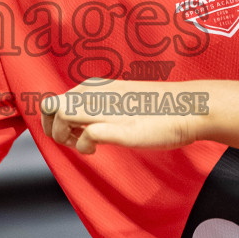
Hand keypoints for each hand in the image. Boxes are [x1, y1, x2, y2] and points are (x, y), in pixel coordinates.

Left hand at [38, 79, 204, 154]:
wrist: (189, 108)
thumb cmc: (158, 109)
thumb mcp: (120, 103)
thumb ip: (98, 107)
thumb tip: (77, 123)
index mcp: (94, 87)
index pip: (53, 100)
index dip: (52, 121)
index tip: (68, 134)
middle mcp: (96, 93)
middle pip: (50, 106)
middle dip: (52, 129)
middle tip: (71, 141)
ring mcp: (107, 108)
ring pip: (62, 115)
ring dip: (64, 135)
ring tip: (83, 146)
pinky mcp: (120, 126)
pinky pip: (87, 133)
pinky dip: (84, 144)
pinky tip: (95, 150)